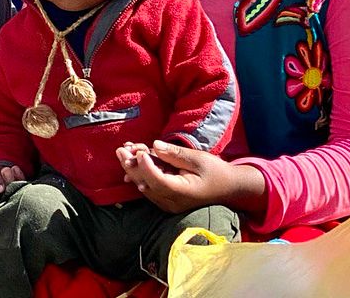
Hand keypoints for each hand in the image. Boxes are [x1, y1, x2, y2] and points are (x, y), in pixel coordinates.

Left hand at [116, 140, 265, 213]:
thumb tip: (155, 146)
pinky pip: (151, 189)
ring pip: (146, 187)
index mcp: (183, 192)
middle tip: (120, 150)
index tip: (139, 151)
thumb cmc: (216, 171)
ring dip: (135, 170)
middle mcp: (173, 202)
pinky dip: (142, 176)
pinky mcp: (168, 201)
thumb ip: (176, 154)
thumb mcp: (198, 159)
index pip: (158, 180)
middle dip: (133, 166)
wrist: (228, 189)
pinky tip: (131, 166)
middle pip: (147, 185)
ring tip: (123, 153)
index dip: (146, 166)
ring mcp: (170, 204)